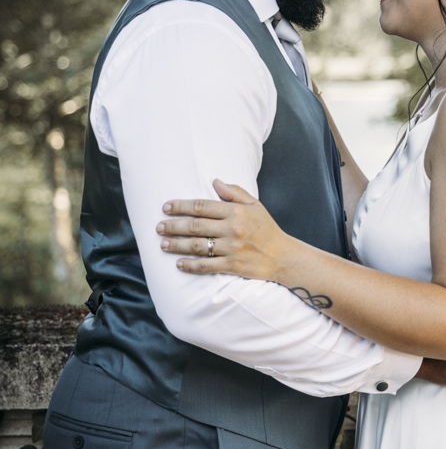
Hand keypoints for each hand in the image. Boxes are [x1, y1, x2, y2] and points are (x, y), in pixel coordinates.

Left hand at [157, 180, 289, 279]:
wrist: (283, 257)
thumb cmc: (267, 229)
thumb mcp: (255, 205)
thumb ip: (234, 192)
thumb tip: (215, 182)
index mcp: (236, 211)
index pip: (202, 206)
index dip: (181, 206)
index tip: (166, 207)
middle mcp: (232, 229)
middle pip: (194, 226)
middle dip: (173, 226)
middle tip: (158, 227)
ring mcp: (232, 248)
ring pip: (196, 246)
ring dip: (176, 245)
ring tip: (163, 244)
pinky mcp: (232, 266)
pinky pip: (206, 265)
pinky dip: (190, 265)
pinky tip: (179, 264)